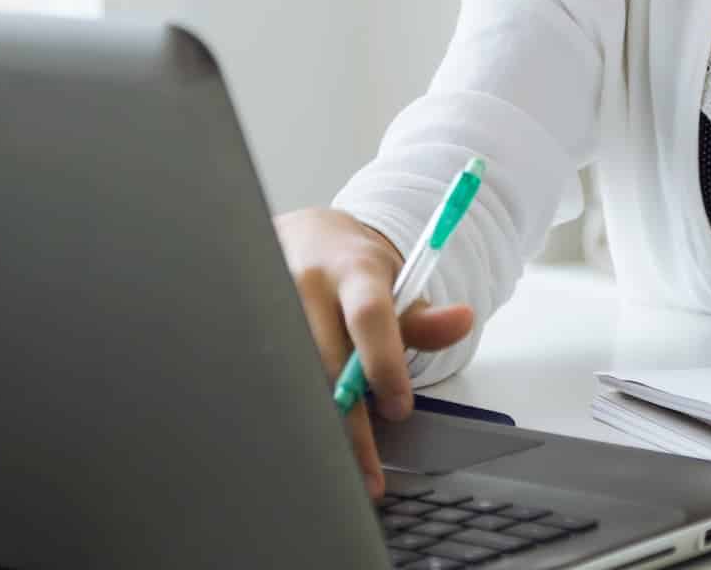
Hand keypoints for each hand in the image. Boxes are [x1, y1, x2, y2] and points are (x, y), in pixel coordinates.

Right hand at [273, 207, 474, 498]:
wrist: (302, 237)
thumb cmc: (354, 269)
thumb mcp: (395, 282)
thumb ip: (426, 317)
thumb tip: (464, 320)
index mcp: (351, 270)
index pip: (369, 316)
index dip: (384, 364)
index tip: (400, 409)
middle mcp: (305, 284)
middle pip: (325, 362)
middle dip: (349, 424)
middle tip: (369, 473)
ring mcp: (270, 304)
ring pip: (293, 378)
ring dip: (317, 427)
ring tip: (341, 469)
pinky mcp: (247, 325)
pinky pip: (271, 380)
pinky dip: (291, 414)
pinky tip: (307, 445)